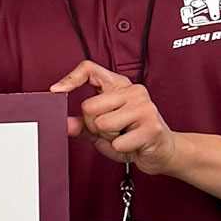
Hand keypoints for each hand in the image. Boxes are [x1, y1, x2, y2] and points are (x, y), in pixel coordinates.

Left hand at [51, 60, 179, 172]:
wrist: (163, 151)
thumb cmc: (133, 137)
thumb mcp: (102, 129)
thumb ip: (83, 125)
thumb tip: (65, 124)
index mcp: (119, 86)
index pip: (90, 69)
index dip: (70, 78)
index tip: (56, 90)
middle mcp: (133, 91)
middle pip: (88, 107)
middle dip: (92, 125)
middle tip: (111, 130)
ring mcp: (144, 107)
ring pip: (101, 124)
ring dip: (107, 137)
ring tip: (123, 136)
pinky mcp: (151, 126)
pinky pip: (117, 142)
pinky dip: (119, 149)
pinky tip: (132, 144)